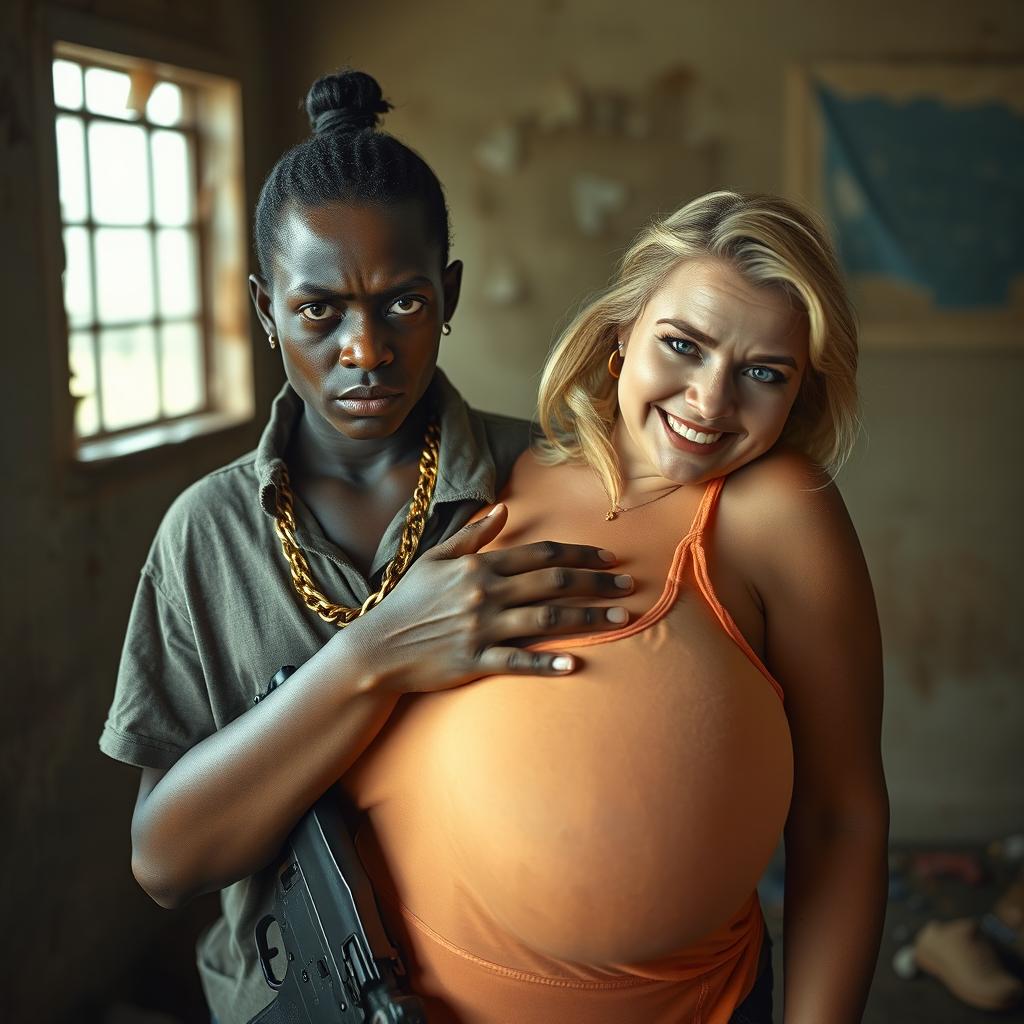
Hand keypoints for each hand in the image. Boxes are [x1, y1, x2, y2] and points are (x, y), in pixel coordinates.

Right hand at [343, 503, 631, 694]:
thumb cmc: (407, 601)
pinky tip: (577, 663)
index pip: (541, 554)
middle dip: (597, 582)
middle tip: (629, 586)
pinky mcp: (475, 662)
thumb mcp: (435, 558)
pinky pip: (519, 663)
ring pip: (547, 621)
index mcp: (479, 566)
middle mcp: (485, 594)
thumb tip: (503, 508)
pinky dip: (548, 663)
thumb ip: (472, 535)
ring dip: (589, 618)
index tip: (609, 556)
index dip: (579, 553)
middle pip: (554, 583)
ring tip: (622, 619)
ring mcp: (482, 629)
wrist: (376, 648)